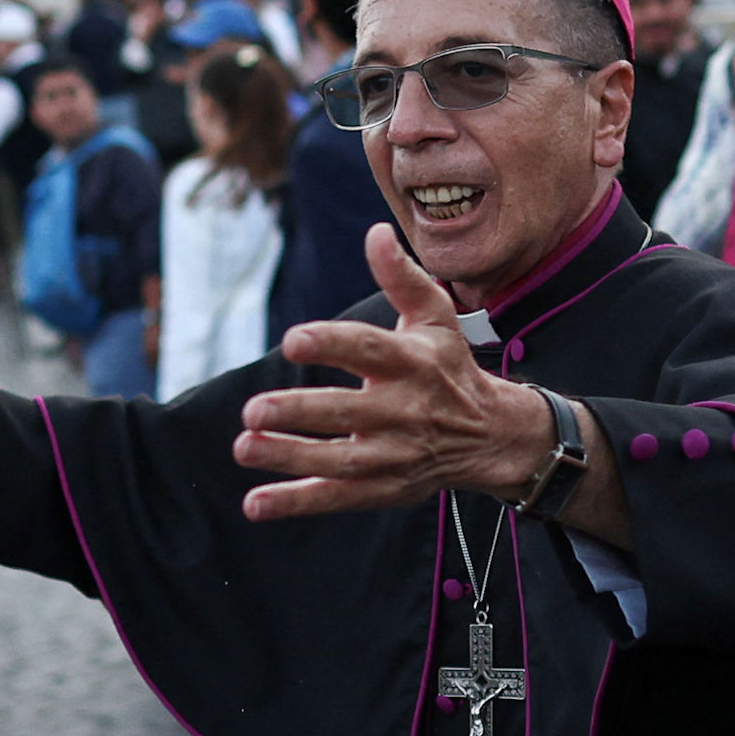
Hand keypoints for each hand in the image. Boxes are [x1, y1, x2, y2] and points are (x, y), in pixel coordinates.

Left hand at [234, 227, 544, 520]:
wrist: (490, 435)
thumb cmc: (448, 367)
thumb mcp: (435, 318)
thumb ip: (402, 278)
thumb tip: (375, 233)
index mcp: (413, 363)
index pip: (369, 350)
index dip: (331, 344)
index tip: (292, 341)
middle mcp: (404, 410)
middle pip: (347, 412)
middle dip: (299, 412)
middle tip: (253, 409)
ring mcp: (393, 454)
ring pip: (338, 459)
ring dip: (289, 456)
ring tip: (244, 446)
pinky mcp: (383, 488)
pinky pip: (336, 497)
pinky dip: (296, 501)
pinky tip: (255, 502)